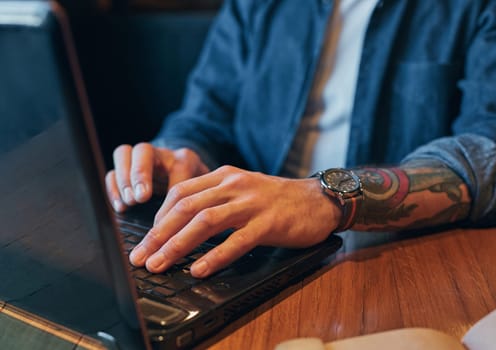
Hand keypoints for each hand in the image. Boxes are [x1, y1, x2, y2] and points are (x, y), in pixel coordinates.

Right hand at [105, 143, 208, 211]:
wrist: (185, 178)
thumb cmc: (195, 190)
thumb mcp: (202, 195)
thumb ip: (197, 203)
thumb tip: (186, 222)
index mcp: (185, 158)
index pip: (177, 165)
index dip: (173, 185)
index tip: (158, 201)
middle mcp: (160, 153)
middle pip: (143, 150)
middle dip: (139, 174)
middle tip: (139, 198)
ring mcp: (140, 159)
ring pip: (123, 153)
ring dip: (123, 180)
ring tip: (130, 202)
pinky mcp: (125, 170)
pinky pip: (112, 171)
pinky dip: (113, 189)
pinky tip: (120, 207)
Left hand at [129, 165, 341, 277]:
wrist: (317, 199)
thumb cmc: (277, 199)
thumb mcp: (242, 190)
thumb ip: (215, 201)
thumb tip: (182, 226)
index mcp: (223, 177)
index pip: (180, 193)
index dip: (158, 217)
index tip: (148, 239)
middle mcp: (233, 185)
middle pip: (186, 208)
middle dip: (159, 235)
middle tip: (141, 258)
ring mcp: (251, 203)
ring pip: (205, 222)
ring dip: (178, 245)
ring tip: (160, 265)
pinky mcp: (268, 223)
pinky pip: (236, 240)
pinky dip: (215, 256)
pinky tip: (199, 269)